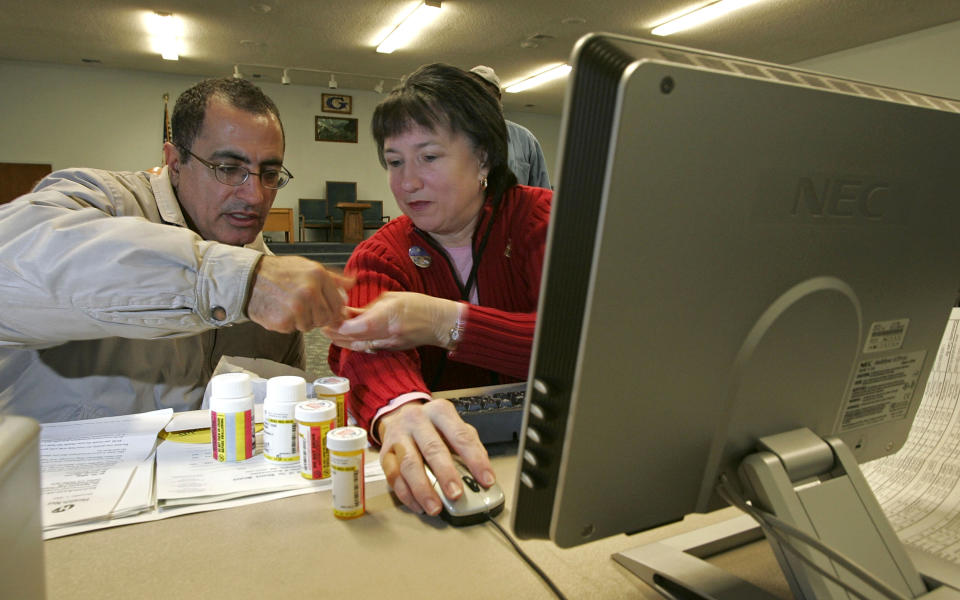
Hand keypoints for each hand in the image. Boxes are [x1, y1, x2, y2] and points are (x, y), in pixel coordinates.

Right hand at [246, 255, 352, 332]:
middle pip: (326, 318)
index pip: (338, 304)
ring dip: (302, 320)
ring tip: (290, 306)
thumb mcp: (308, 267)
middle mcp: (310, 292)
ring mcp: (296, 308)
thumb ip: (333, 278)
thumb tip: (353, 282)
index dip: (333, 310)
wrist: (249, 278)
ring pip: (310, 326)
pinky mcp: (283, 321)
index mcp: (319, 276)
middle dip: (318, 316)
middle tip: (304, 307)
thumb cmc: (280, 272)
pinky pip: (293, 329)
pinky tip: (280, 311)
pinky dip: (288, 324)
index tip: (325, 309)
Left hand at [324, 291, 460, 351]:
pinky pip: (368, 348)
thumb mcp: (392, 298)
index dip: (340, 326)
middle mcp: (386, 333)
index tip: (330, 319)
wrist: (438, 323)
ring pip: (359, 346)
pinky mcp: (391, 349)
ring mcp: (389, 344)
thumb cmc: (419, 306)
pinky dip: (355, 344)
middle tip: (323, 327)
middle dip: (336, 334)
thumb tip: (351, 312)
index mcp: (387, 317)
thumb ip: (370, 307)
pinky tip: (347, 339)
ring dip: (343, 342)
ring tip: (331, 334)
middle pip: (354, 339)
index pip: (356, 326)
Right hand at [378, 399, 494, 515]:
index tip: (486, 480)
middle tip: (456, 494)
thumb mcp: (454, 426)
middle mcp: (417, 420)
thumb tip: (482, 475)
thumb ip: (469, 446)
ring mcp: (398, 436)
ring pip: (409, 465)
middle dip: (446, 475)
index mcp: (440, 412)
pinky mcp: (385, 453)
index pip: (461, 436)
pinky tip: (419, 505)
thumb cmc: (432, 426)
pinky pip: (394, 476)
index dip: (475, 460)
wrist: (399, 415)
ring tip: (435, 507)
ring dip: (423, 490)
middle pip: (432, 449)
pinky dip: (407, 494)